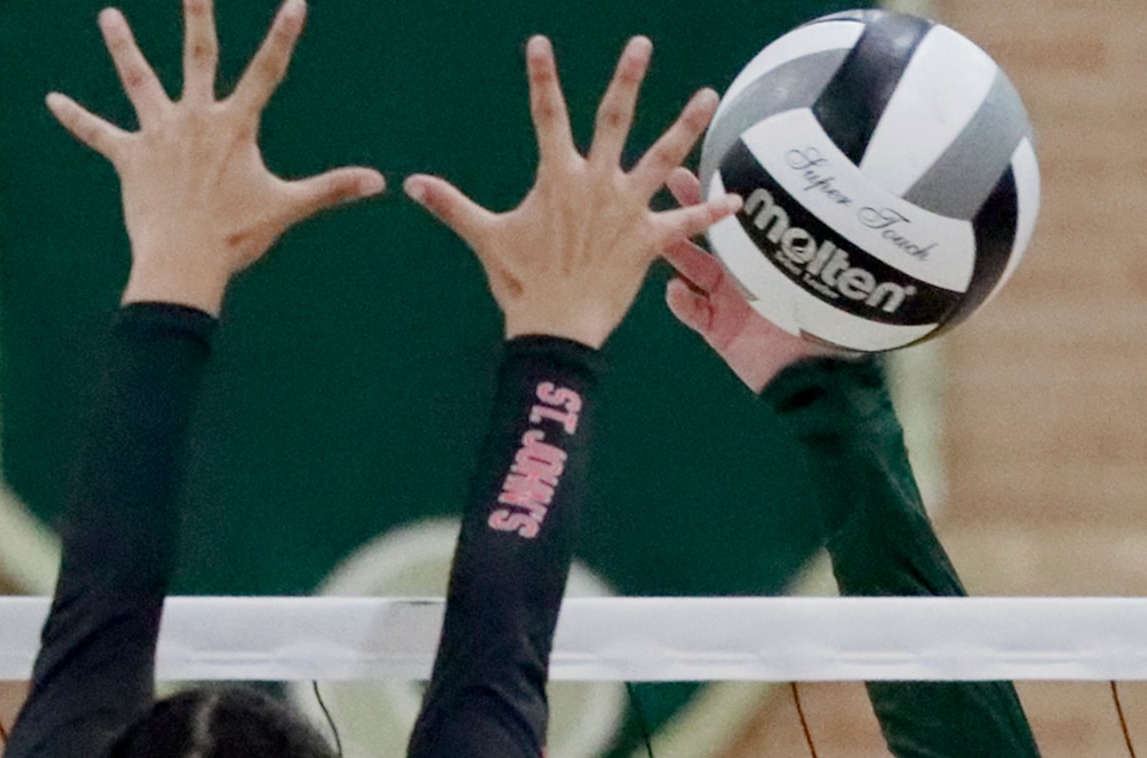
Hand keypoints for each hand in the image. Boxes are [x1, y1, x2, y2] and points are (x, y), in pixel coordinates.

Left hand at [47, 0, 382, 315]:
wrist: (184, 259)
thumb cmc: (237, 236)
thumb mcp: (289, 208)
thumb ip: (332, 188)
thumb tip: (380, 182)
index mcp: (234, 125)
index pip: (267, 71)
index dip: (283, 35)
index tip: (294, 1)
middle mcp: (195, 118)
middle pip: (197, 54)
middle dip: (196, 13)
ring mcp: (158, 134)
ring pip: (138, 80)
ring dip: (122, 46)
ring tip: (107, 17)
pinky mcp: (129, 156)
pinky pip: (97, 134)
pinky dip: (75, 118)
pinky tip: (52, 101)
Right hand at [406, 37, 738, 347]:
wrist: (556, 325)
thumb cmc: (521, 282)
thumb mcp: (486, 237)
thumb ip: (453, 205)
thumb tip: (408, 184)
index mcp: (557, 176)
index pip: (547, 114)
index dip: (542, 77)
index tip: (540, 43)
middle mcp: (595, 183)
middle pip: (614, 119)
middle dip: (628, 78)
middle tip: (641, 43)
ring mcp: (626, 208)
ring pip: (663, 157)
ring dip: (687, 125)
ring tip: (710, 94)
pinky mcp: (648, 240)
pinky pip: (686, 223)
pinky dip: (712, 213)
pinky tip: (737, 200)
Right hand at [661, 169, 843, 391]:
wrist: (814, 377)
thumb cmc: (825, 327)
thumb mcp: (820, 279)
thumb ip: (818, 247)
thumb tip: (835, 202)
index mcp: (769, 261)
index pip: (741, 222)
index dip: (725, 196)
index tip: (714, 167)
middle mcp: (745, 276)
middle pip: (711, 237)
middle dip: (690, 210)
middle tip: (670, 181)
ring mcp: (728, 303)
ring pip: (693, 270)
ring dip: (675, 251)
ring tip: (657, 236)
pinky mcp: (718, 331)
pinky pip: (693, 313)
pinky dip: (681, 302)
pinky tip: (674, 291)